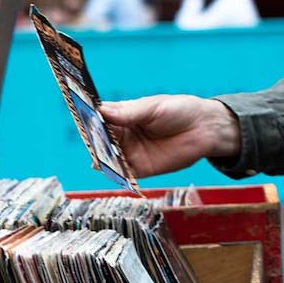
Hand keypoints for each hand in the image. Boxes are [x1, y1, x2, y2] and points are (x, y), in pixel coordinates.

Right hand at [99, 95, 241, 177]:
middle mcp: (123, 135)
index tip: (79, 116)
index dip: (89, 118)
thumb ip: (128, 113)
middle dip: (93, 140)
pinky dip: (116, 174)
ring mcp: (131, 153)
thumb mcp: (152, 108)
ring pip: (109, 158)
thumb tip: (101, 111)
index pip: (99, 118)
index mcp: (122, 116)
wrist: (203, 129)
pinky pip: (124, 174)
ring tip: (96, 155)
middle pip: (100, 140)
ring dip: (101, 158)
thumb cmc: (178, 111)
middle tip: (88, 138)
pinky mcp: (142, 169)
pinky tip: (109, 171)